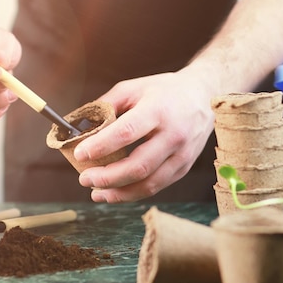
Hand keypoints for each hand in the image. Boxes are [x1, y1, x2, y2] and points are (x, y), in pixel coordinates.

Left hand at [73, 70, 215, 202]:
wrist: (203, 96)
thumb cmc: (163, 91)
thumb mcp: (133, 88)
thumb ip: (106, 105)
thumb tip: (79, 127)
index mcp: (158, 109)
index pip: (127, 132)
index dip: (101, 146)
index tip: (80, 154)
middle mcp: (173, 134)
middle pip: (138, 166)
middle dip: (107, 177)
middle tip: (84, 179)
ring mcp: (182, 154)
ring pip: (149, 183)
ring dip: (119, 193)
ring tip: (96, 193)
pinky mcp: (184, 167)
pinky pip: (157, 186)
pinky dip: (134, 193)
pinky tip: (116, 192)